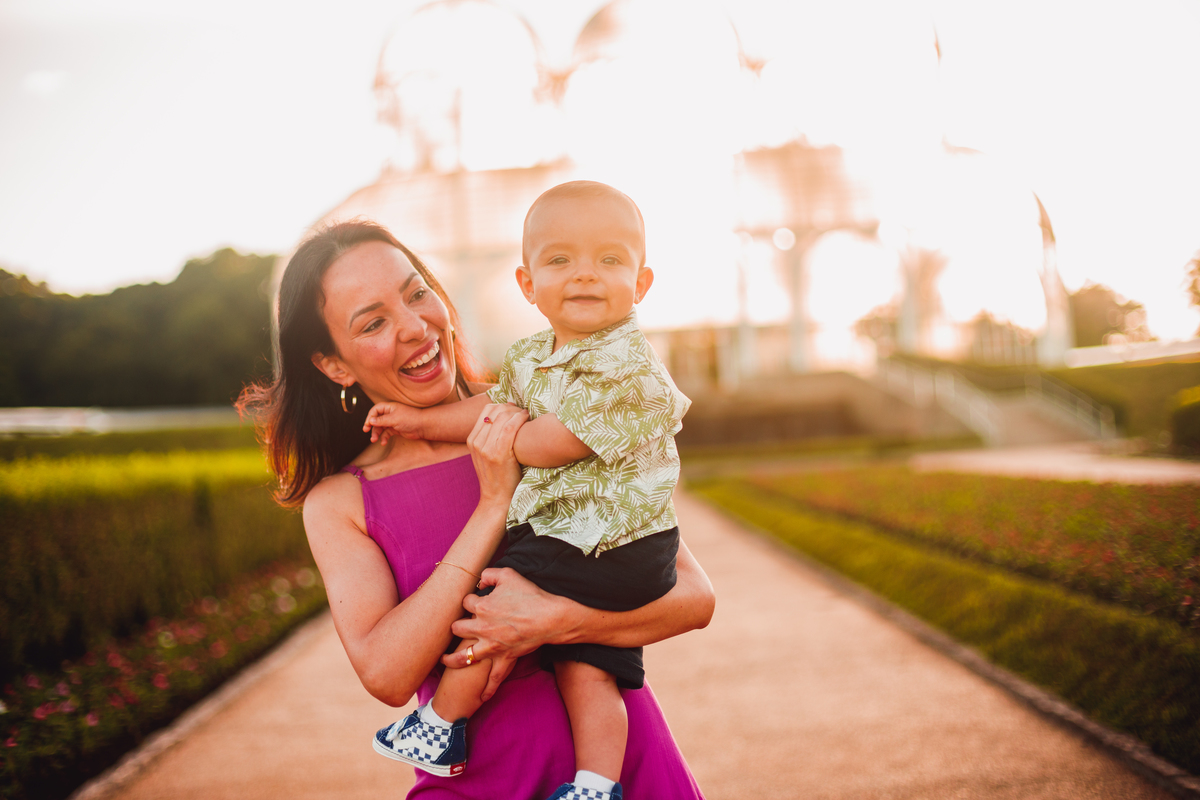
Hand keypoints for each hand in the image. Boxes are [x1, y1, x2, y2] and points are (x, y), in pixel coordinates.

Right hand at [363, 402, 422, 444]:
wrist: (423, 426)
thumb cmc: (410, 419)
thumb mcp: (394, 419)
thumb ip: (381, 420)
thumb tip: (370, 421)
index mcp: (389, 407)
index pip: (375, 410)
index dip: (370, 416)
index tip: (368, 424)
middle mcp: (390, 414)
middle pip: (376, 419)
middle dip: (371, 425)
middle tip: (366, 430)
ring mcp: (393, 422)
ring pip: (380, 427)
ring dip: (376, 433)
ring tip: (374, 440)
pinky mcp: (396, 429)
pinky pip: (386, 433)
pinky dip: (384, 437)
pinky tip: (383, 442)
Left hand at [441, 567, 569, 701]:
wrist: (550, 617)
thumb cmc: (530, 595)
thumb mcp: (508, 574)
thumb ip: (490, 574)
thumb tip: (481, 580)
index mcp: (481, 607)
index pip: (465, 602)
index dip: (470, 600)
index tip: (476, 600)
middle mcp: (482, 628)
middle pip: (457, 628)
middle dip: (457, 625)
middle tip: (460, 626)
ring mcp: (492, 646)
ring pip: (463, 656)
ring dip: (452, 659)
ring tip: (444, 660)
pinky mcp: (504, 658)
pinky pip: (493, 677)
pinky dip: (487, 689)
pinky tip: (480, 698)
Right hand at [466, 404, 526, 505]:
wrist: (497, 498)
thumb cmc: (499, 475)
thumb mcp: (486, 454)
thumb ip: (490, 436)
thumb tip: (506, 414)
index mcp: (472, 439)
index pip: (487, 410)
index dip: (503, 405)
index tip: (515, 410)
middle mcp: (476, 442)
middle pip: (495, 411)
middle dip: (511, 408)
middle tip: (523, 412)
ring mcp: (486, 448)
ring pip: (502, 417)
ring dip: (517, 412)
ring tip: (527, 416)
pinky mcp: (498, 453)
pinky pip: (510, 427)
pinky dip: (520, 419)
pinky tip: (528, 420)